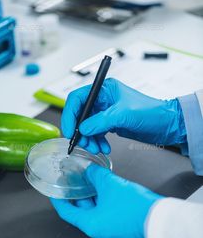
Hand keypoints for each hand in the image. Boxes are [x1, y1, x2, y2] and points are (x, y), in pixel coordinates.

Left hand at [50, 164, 162, 237]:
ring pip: (94, 213)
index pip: (66, 213)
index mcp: (91, 225)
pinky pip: (105, 216)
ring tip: (89, 183)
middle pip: (81, 212)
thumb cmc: (136, 207)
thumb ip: (95, 174)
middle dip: (78, 195)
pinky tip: (105, 191)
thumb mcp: (110, 184)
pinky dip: (102, 204)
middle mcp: (98, 233)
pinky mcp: (120, 231)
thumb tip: (88, 169)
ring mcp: (109, 233)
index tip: (55, 192)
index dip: (59, 200)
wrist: (160, 219)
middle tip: (73, 182)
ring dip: (91, 198)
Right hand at [62, 78, 186, 153]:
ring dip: (89, 139)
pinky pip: (96, 133)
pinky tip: (103, 147)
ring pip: (87, 126)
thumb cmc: (151, 112)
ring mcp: (106, 112)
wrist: (166, 124)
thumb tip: (82, 128)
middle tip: (84, 143)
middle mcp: (103, 99)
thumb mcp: (124, 114)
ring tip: (95, 148)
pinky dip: (97, 141)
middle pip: (80, 114)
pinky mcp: (110, 123)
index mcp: (104, 89)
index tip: (69, 130)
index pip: (78, 98)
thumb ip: (100, 121)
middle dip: (80, 130)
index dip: (70, 114)